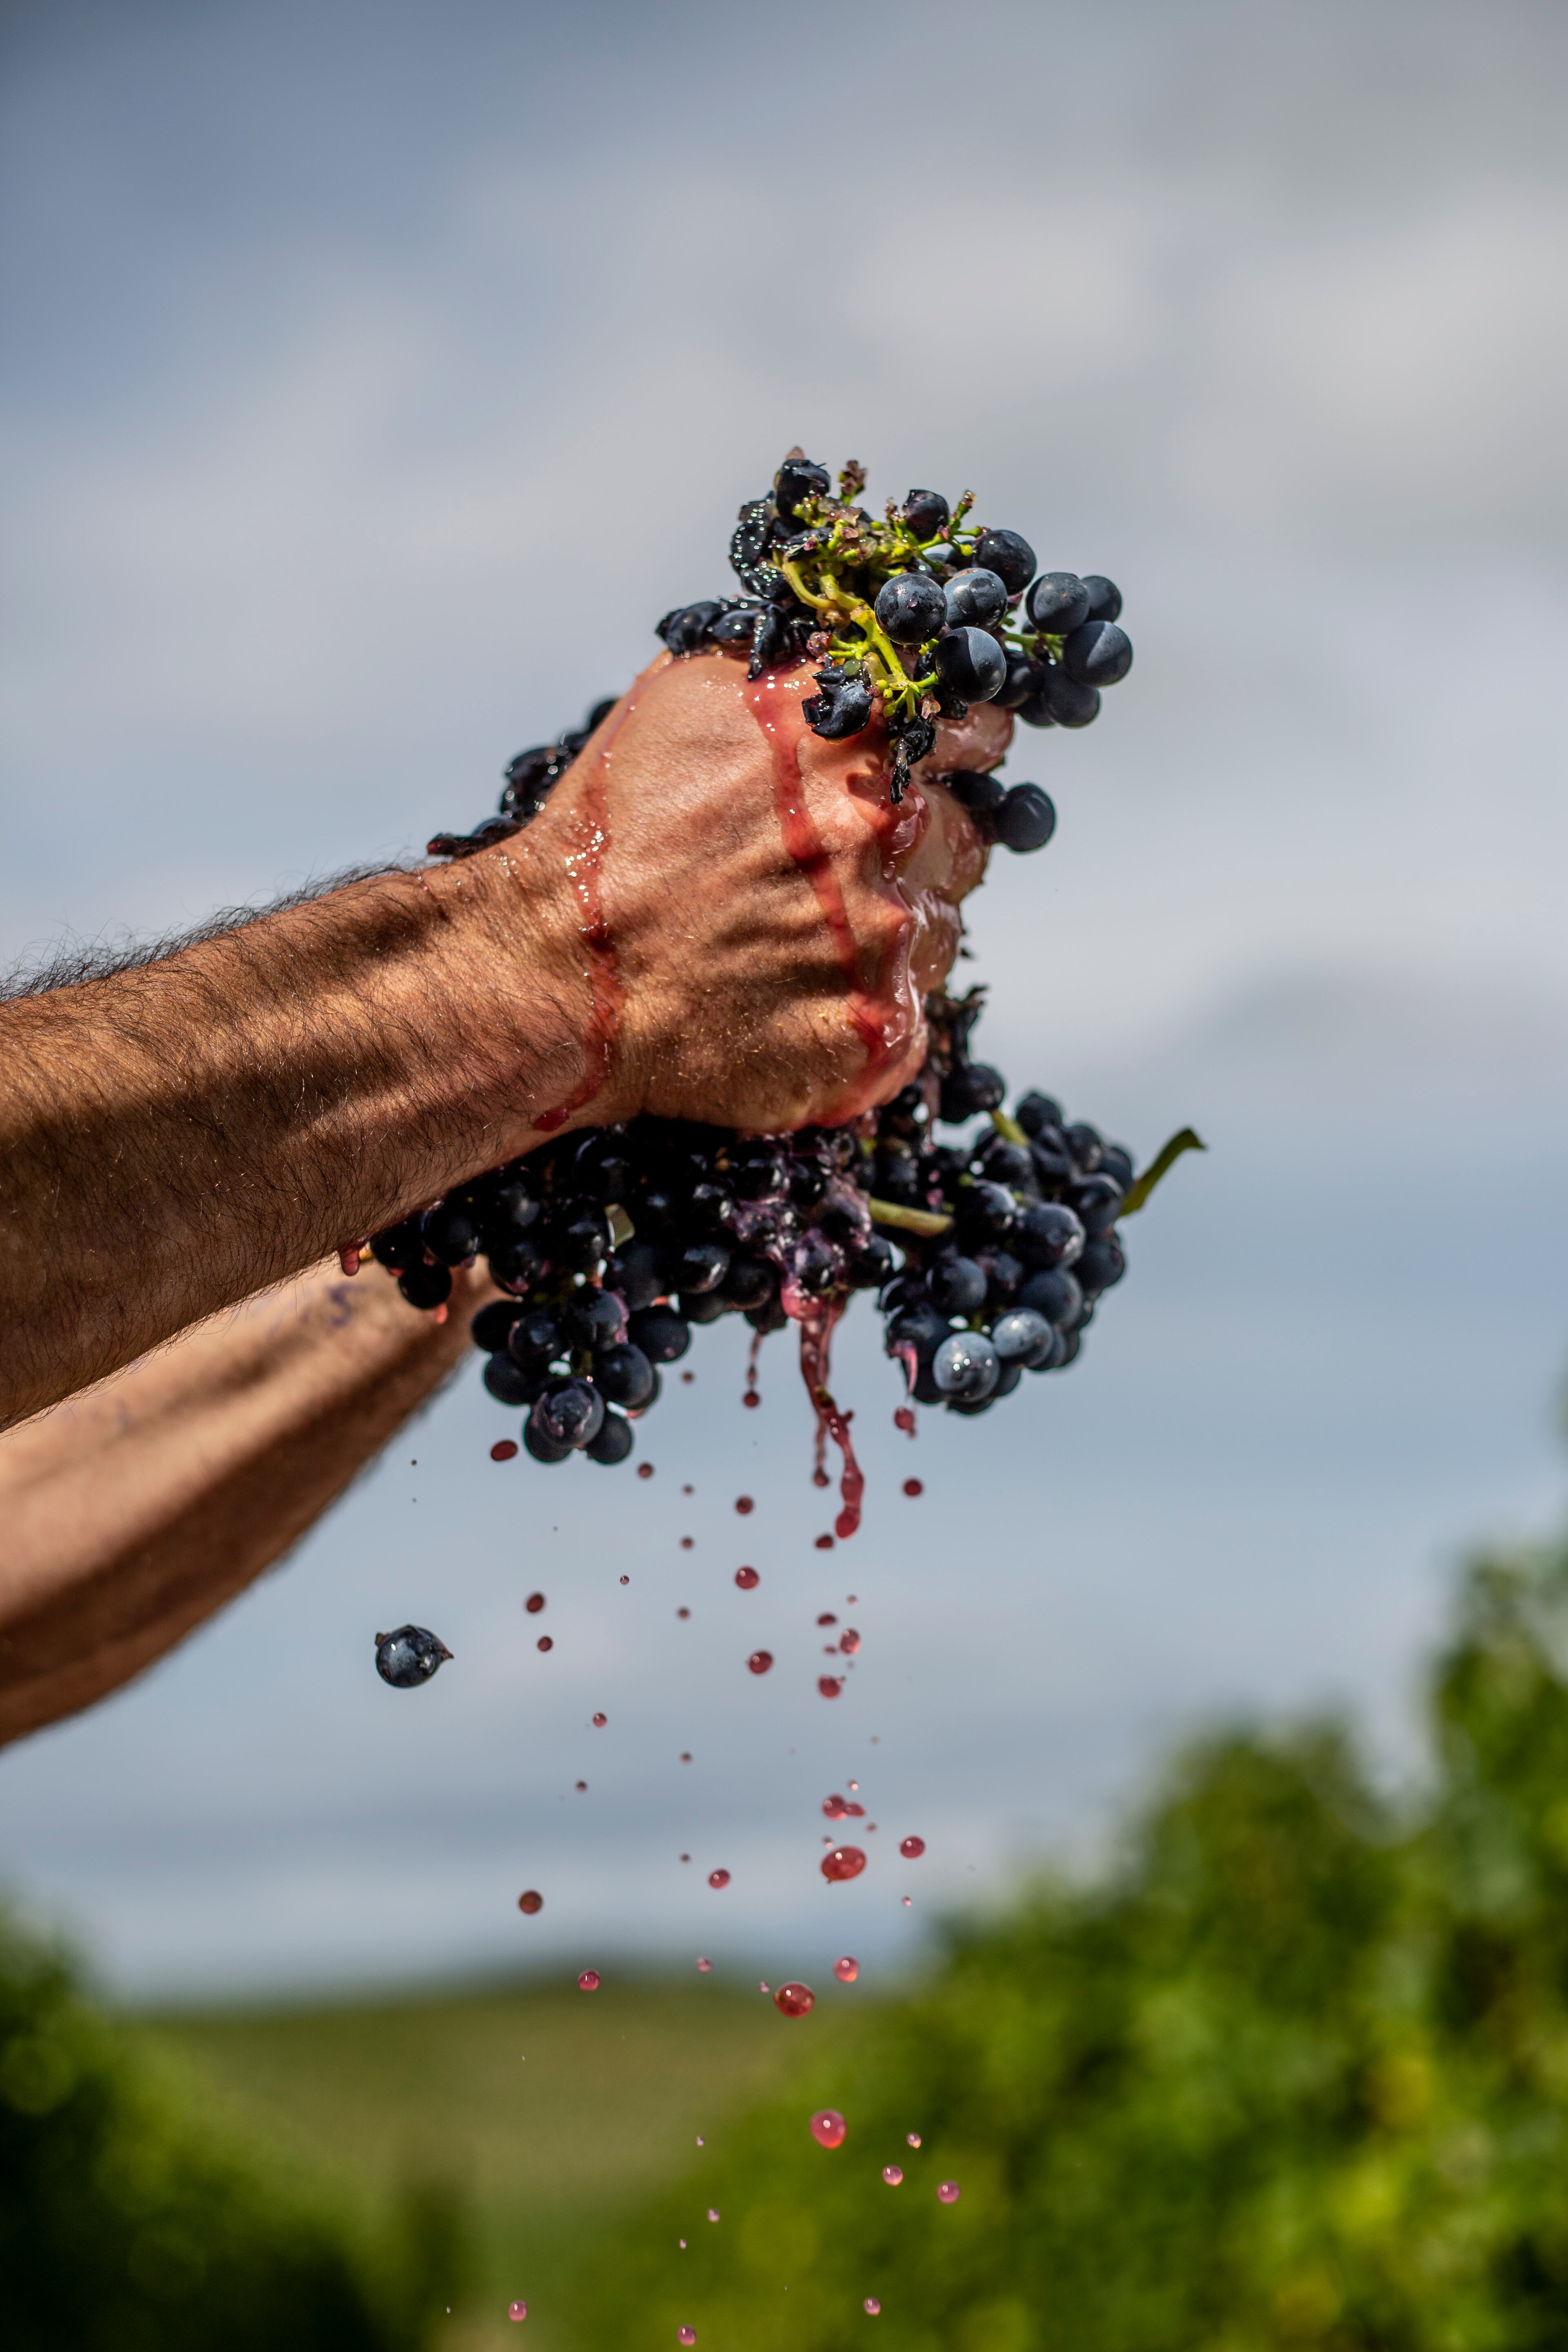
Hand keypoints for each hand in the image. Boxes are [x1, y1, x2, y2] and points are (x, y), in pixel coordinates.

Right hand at [508, 651, 1010, 1135]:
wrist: (557, 968)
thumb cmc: (613, 830)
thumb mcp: (694, 698)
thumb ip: (799, 669)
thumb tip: (865, 652)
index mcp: (848, 734)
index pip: (975, 729)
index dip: (963, 749)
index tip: (950, 766)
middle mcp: (879, 829)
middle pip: (964, 837)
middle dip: (916, 851)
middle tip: (835, 875)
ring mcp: (883, 939)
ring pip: (935, 931)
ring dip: (888, 933)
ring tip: (793, 941)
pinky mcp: (875, 1031)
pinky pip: (905, 1017)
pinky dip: (859, 1010)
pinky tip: (790, 1000)